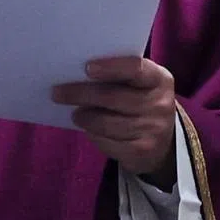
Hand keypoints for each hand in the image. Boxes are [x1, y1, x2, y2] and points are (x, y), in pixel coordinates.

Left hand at [52, 56, 176, 185]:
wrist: (162, 141)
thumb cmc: (139, 101)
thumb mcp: (138, 84)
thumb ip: (117, 75)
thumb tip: (74, 71)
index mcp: (159, 79)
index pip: (135, 69)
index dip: (110, 68)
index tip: (86, 68)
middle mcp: (160, 104)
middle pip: (112, 97)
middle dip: (80, 94)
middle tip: (57, 92)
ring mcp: (154, 130)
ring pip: (106, 122)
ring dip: (84, 117)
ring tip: (75, 113)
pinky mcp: (142, 151)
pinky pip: (107, 142)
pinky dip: (93, 135)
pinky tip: (88, 129)